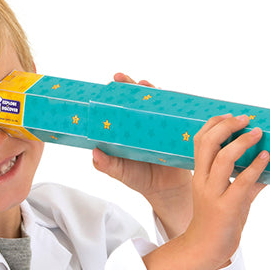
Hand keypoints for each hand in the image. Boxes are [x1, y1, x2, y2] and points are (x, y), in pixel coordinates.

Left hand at [91, 73, 193, 234]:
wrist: (167, 190)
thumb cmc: (140, 178)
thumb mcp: (120, 172)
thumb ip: (107, 165)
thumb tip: (95, 153)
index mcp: (126, 130)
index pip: (118, 108)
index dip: (112, 96)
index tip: (106, 86)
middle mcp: (142, 123)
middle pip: (136, 100)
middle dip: (129, 86)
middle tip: (121, 79)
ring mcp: (158, 124)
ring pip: (155, 103)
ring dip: (150, 91)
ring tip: (144, 85)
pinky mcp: (174, 129)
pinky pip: (173, 115)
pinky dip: (172, 106)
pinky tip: (169, 100)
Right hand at [141, 113, 267, 269]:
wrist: (205, 250)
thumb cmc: (217, 222)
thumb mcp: (230, 196)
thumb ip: (246, 181)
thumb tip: (267, 166)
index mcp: (199, 175)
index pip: (200, 140)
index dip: (215, 124)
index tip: (232, 117)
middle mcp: (203, 181)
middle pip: (207, 143)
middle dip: (227, 126)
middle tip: (246, 119)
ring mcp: (214, 194)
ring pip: (223, 159)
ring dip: (243, 142)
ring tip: (258, 133)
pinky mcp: (227, 207)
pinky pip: (242, 181)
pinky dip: (256, 166)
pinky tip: (266, 158)